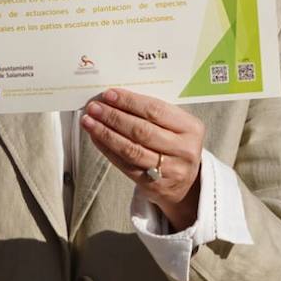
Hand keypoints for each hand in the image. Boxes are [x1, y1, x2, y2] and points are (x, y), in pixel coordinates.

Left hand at [81, 89, 203, 230]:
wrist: (185, 183)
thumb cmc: (176, 145)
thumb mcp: (177, 125)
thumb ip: (153, 112)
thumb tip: (116, 98)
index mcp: (191, 128)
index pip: (155, 110)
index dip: (130, 102)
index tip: (109, 95)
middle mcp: (183, 149)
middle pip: (141, 130)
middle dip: (114, 117)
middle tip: (94, 107)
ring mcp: (170, 170)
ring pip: (131, 149)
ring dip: (106, 133)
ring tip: (89, 121)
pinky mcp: (154, 185)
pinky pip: (125, 165)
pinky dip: (107, 150)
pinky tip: (96, 138)